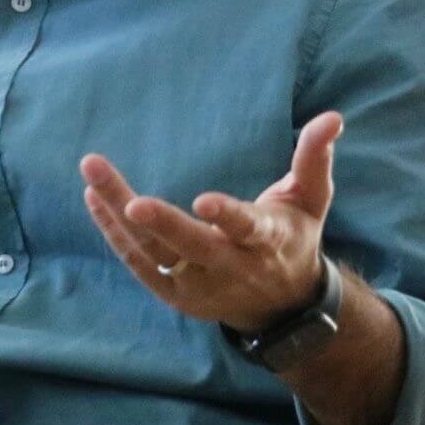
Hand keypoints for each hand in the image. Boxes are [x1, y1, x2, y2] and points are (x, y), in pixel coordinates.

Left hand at [81, 111, 342, 333]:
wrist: (282, 307)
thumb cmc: (294, 238)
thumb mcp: (311, 199)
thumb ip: (314, 158)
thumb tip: (332, 117)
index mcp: (266, 240)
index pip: (246, 229)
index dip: (226, 216)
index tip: (203, 202)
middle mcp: (230, 267)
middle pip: (191, 246)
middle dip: (161, 224)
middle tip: (130, 202)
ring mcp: (199, 285)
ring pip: (155, 253)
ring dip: (120, 217)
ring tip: (93, 176)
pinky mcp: (175, 294)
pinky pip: (140, 264)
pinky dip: (114, 235)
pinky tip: (95, 199)